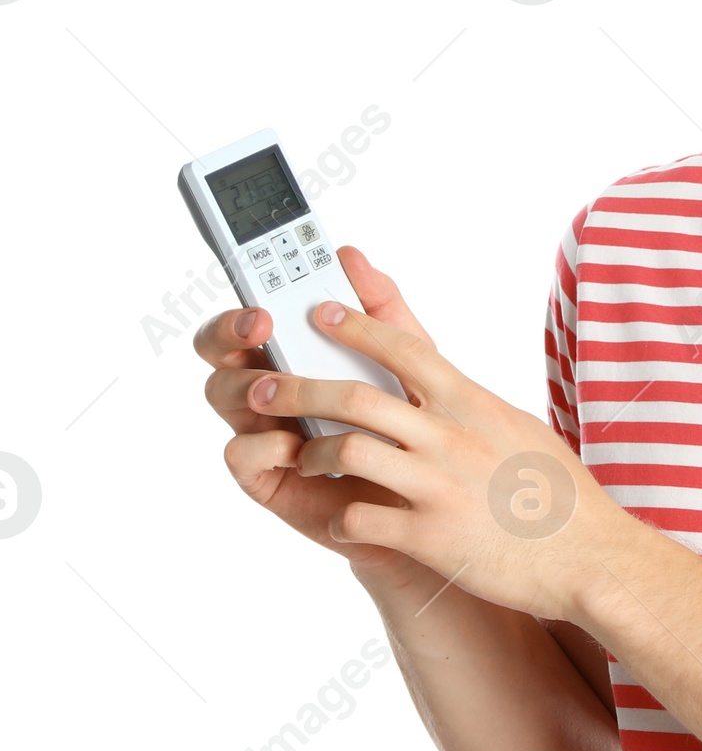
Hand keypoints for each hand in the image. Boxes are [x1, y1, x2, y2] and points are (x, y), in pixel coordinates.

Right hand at [194, 248, 447, 593]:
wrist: (430, 496)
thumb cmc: (410, 419)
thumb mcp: (407, 357)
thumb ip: (380, 307)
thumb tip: (349, 255)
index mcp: (294, 352)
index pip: (250, 317)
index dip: (246, 303)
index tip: (266, 300)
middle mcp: (270, 386)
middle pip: (221, 352)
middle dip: (228, 332)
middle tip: (260, 325)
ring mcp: (263, 429)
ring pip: (224, 396)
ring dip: (247, 385)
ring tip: (277, 387)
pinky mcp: (267, 476)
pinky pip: (241, 455)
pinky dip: (262, 444)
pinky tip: (295, 445)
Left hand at [239, 271, 619, 620]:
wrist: (588, 556)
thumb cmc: (559, 493)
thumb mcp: (518, 427)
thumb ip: (472, 403)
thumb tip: (440, 382)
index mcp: (472, 403)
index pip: (402, 348)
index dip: (354, 325)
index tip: (317, 313)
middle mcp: (451, 436)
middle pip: (355, 396)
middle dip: (298, 388)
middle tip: (264, 389)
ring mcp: (438, 486)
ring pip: (347, 451)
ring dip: (314, 454)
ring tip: (307, 461)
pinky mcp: (430, 536)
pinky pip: (360, 519)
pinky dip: (343, 518)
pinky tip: (347, 521)